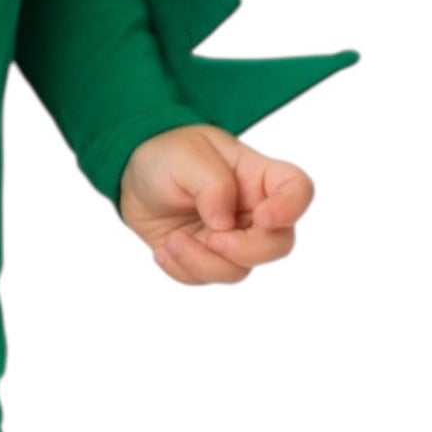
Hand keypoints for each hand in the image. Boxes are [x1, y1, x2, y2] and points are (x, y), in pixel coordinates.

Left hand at [118, 123, 314, 284]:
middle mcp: (253, 211)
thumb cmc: (168, 153)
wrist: (133, 174)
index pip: (298, 190)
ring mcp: (233, 238)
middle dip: (244, 251)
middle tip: (211, 239)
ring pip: (240, 270)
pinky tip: (165, 249)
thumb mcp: (186, 156)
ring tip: (171, 241)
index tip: (263, 217)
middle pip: (278, 245)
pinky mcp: (209, 257)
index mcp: (258, 176)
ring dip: (203, 262)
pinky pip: (207, 278)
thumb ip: (212, 186)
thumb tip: (224, 224)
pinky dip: (184, 269)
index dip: (291, 208)